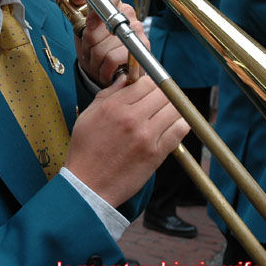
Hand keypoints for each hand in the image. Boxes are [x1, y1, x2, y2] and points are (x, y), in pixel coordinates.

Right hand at [65, 74, 189, 206]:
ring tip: (166, 114)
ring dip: (173, 108)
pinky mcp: (156, 154)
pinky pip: (179, 130)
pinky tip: (173, 126)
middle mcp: (132, 118)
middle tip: (159, 101)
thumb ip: (108, 94)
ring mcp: (146, 136)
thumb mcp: (88, 116)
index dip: (150, 84)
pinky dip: (180, 124)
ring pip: (174, 109)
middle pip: (163, 93)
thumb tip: (124, 80)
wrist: (87, 185)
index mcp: (114, 107)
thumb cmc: (85, 152)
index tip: (150, 90)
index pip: (146, 83)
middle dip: (162, 94)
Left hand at [71, 0, 147, 86]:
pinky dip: (103, 69)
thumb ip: (78, 6)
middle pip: (97, 27)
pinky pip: (111, 59)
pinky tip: (107, 70)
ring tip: (99, 62)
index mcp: (115, 4)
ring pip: (102, 47)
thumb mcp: (82, 27)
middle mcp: (129, 14)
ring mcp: (137, 32)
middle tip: (91, 50)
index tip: (89, 22)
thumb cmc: (96, 48)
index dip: (96, 8)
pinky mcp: (141, 50)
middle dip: (88, 44)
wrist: (109, 73)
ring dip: (95, 59)